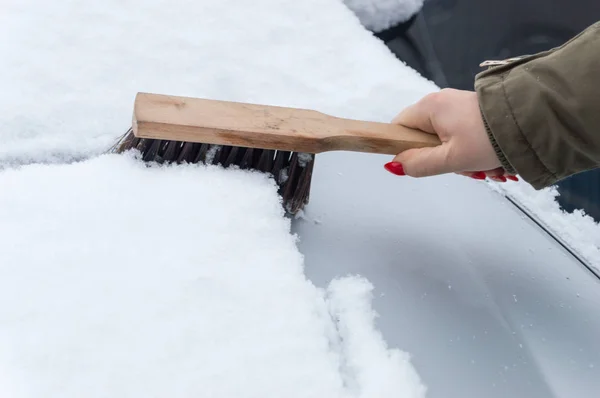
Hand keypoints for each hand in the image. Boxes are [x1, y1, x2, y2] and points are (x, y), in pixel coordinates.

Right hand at [384, 88, 517, 181]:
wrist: (535, 123)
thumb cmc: (488, 141)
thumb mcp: (451, 159)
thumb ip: (419, 164)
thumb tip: (393, 165)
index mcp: (429, 107)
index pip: (399, 127)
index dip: (405, 148)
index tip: (423, 163)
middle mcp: (441, 101)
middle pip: (423, 137)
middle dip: (439, 158)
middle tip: (462, 168)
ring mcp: (459, 106)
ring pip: (444, 140)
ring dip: (460, 159)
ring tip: (481, 168)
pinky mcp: (475, 112)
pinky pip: (461, 136)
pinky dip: (472, 151)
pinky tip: (488, 160)